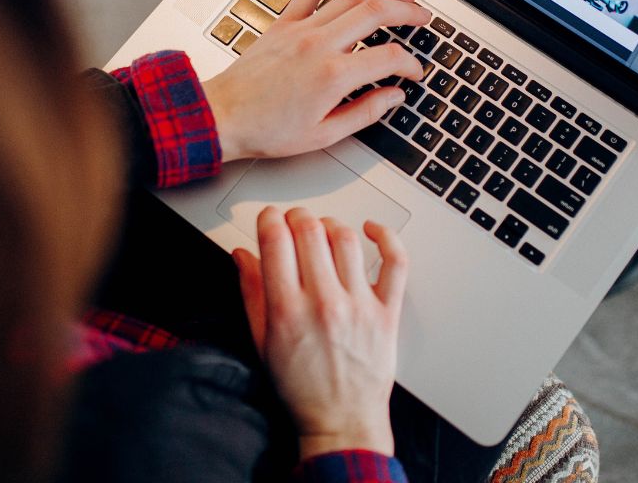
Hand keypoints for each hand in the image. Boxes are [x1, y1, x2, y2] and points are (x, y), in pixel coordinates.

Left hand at [202, 0, 430, 161]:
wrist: (222, 116)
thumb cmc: (265, 130)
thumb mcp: (323, 135)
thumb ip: (365, 113)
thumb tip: (393, 97)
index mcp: (332, 76)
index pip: (388, 58)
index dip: (409, 64)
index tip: (413, 72)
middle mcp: (319, 46)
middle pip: (375, 13)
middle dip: (407, 12)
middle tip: (423, 17)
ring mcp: (300, 30)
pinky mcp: (283, 25)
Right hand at [233, 207, 408, 459]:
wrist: (341, 422)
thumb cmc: (301, 388)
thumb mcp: (261, 342)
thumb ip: (251, 292)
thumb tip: (243, 255)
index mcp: (287, 310)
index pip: (276, 240)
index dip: (269, 218)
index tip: (269, 218)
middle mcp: (324, 303)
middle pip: (310, 231)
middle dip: (297, 216)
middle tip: (293, 222)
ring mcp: (359, 306)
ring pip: (346, 238)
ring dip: (330, 224)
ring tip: (323, 231)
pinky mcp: (387, 312)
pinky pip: (395, 262)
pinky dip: (386, 237)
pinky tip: (372, 229)